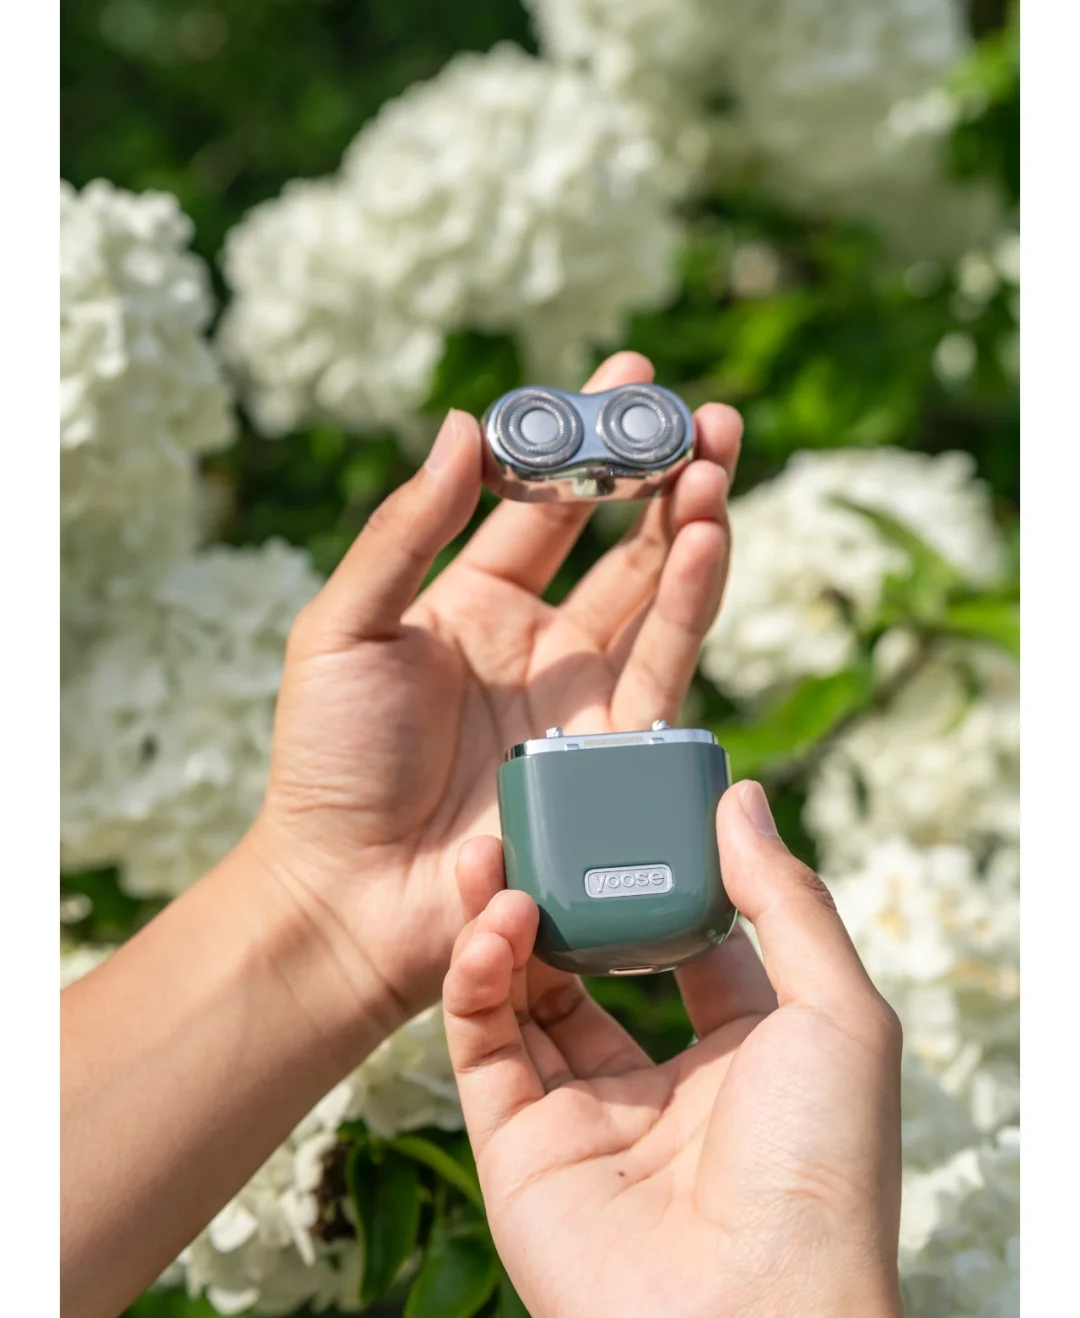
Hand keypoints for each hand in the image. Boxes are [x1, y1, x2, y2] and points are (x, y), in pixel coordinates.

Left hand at [248, 352, 741, 1041]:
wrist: (349, 892)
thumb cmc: (327, 761)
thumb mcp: (342, 627)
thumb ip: (405, 531)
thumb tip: (462, 426)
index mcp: (469, 605)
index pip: (539, 504)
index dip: (581, 441)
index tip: (631, 375)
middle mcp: (536, 644)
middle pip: (616, 543)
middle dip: (662, 476)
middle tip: (704, 414)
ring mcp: (579, 699)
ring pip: (655, 595)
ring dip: (691, 523)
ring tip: (720, 456)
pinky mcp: (610, 754)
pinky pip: (663, 664)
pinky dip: (691, 599)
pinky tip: (705, 534)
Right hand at [442, 781, 935, 1317]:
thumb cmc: (822, 1171)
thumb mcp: (838, 1014)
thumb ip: (786, 901)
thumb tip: (742, 799)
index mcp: (744, 1053)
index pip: (682, 941)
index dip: (654, 873)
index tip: (626, 805)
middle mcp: (659, 1084)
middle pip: (590, 961)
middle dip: (561, 891)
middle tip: (533, 823)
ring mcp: (583, 1116)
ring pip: (524, 994)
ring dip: (505, 920)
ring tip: (495, 858)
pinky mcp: (517, 1148)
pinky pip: (482, 1046)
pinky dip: (477, 978)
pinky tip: (495, 926)